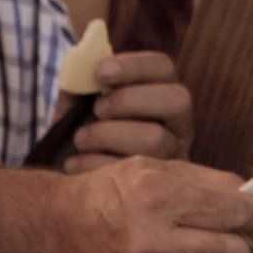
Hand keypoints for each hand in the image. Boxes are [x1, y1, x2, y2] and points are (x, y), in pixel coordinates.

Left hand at [62, 49, 194, 168]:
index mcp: (163, 93)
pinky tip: (74, 164)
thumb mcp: (81, 103)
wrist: (80, 181)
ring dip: (110, 134)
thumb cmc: (86, 132)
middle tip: (97, 109)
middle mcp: (178, 124)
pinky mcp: (160, 187)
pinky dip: (96, 165)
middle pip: (177, 100)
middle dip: (129, 100)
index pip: (163, 67)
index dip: (134, 66)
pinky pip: (135, 173)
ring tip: (81, 139)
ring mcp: (174, 157)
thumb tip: (78, 67)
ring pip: (156, 139)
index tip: (100, 72)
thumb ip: (81, 82)